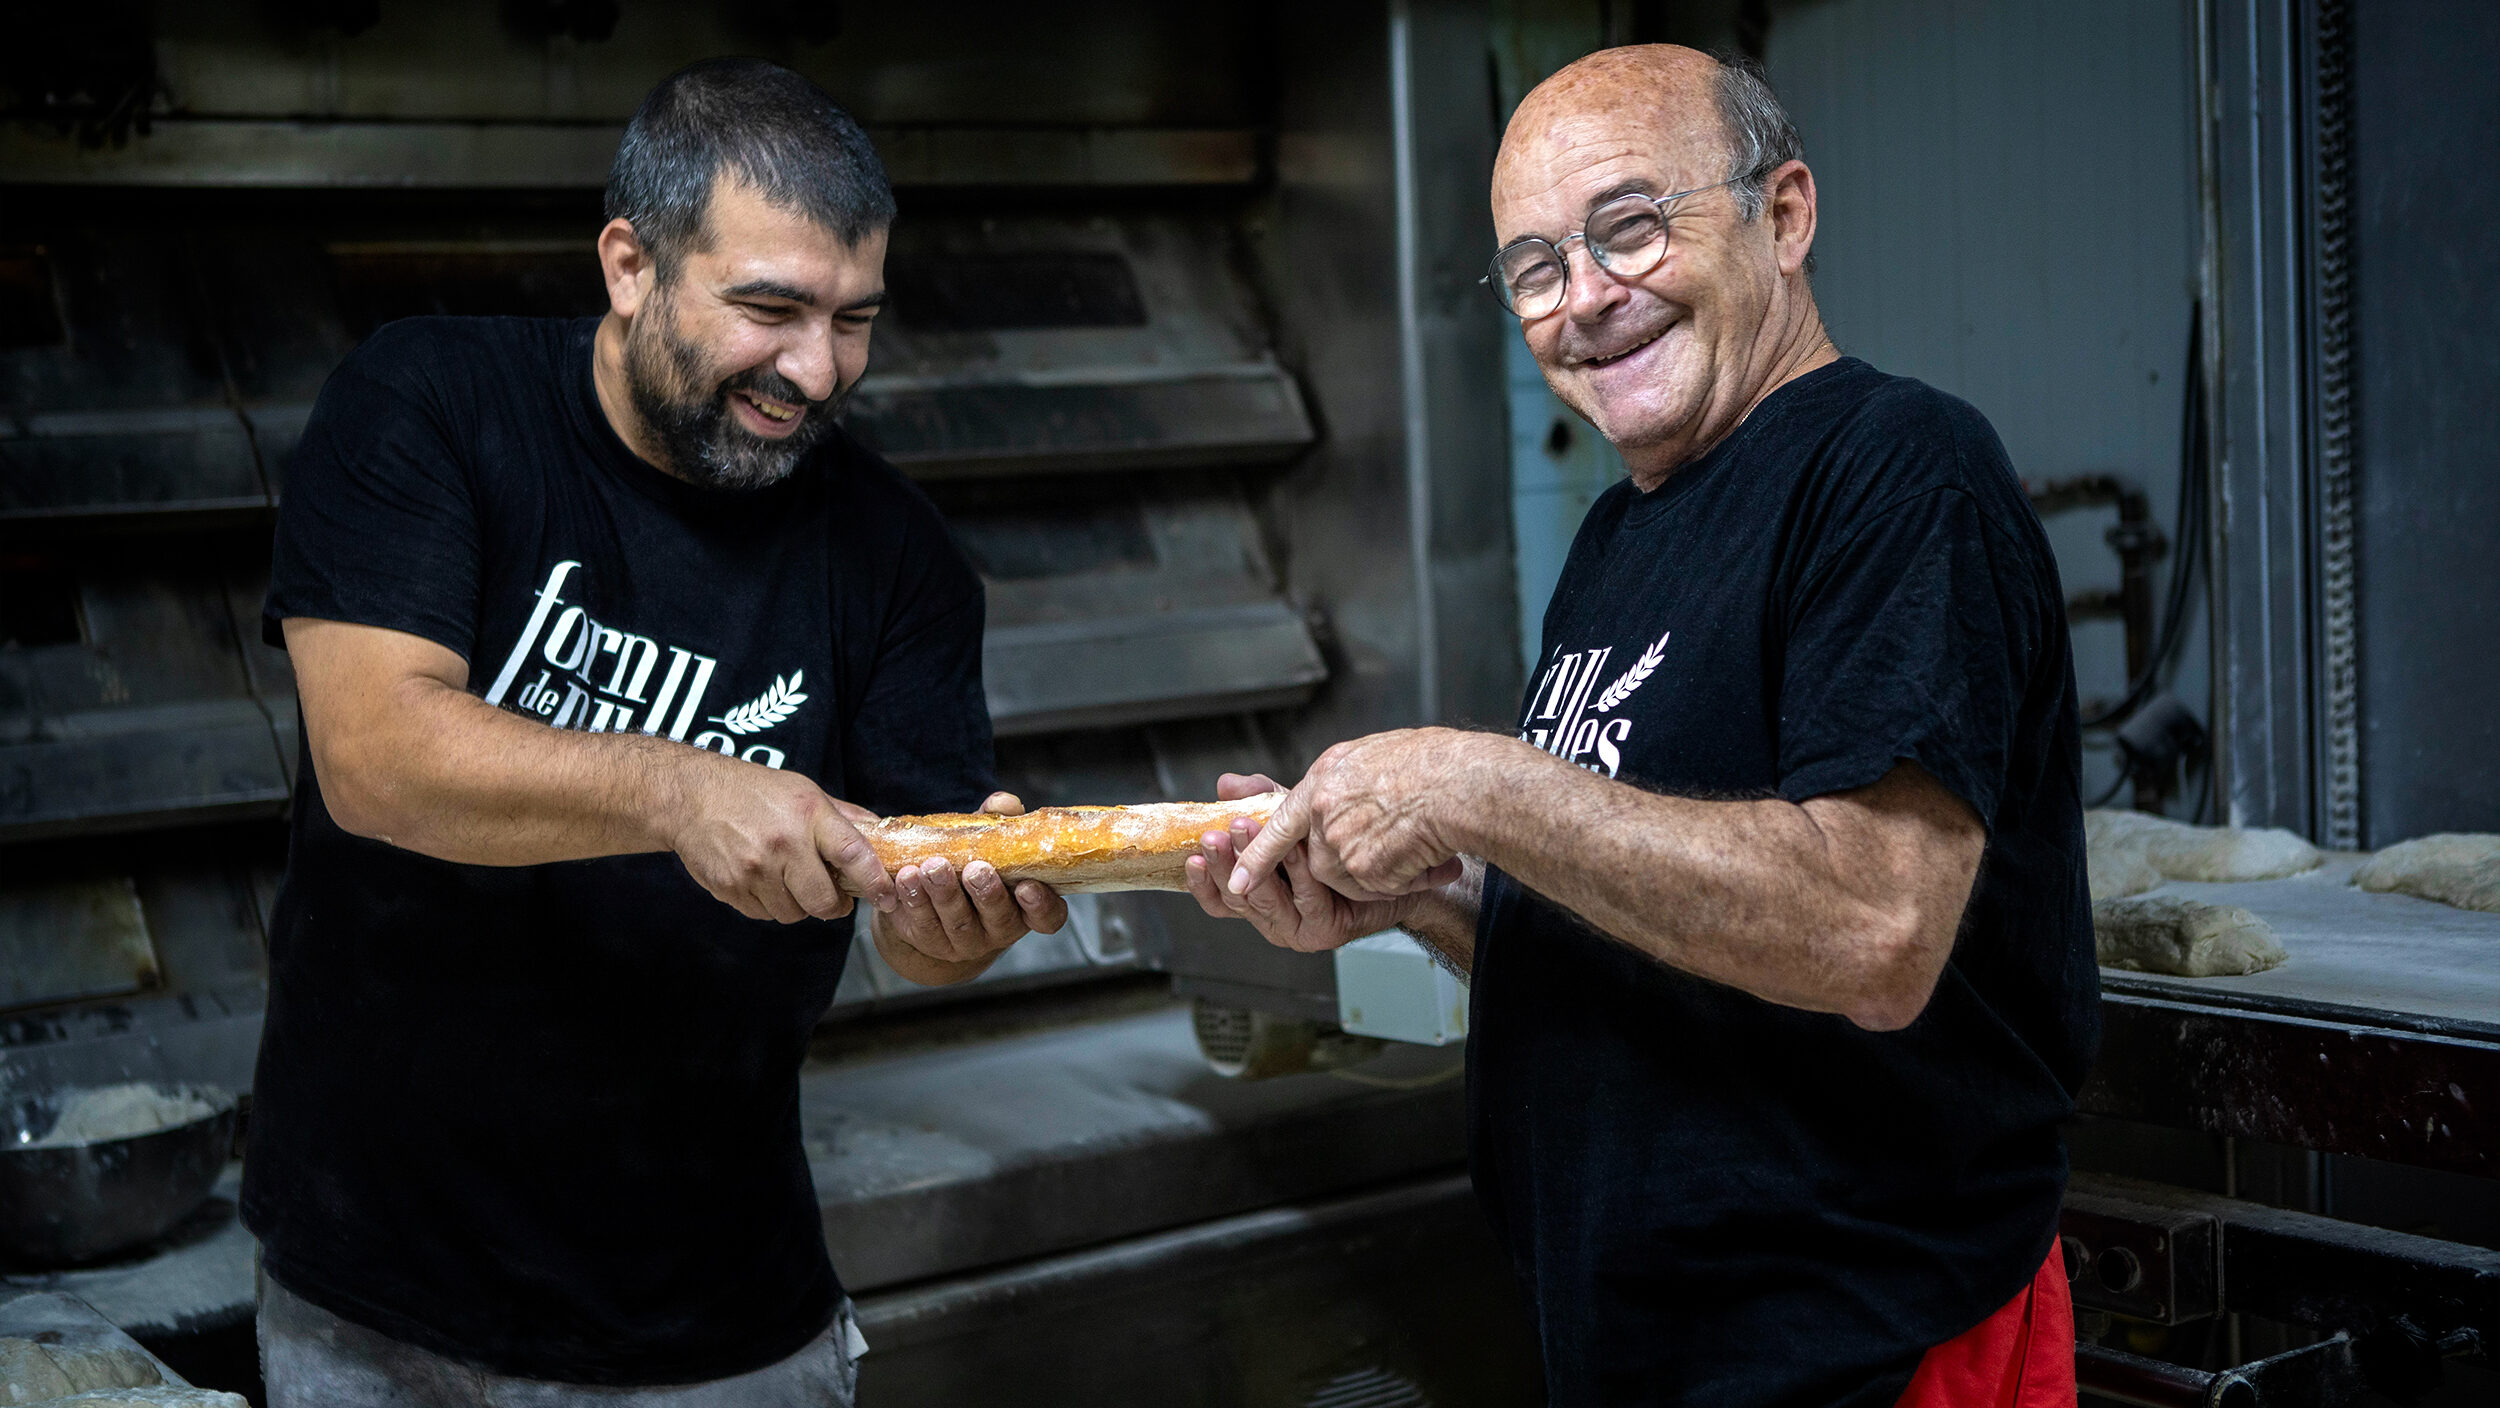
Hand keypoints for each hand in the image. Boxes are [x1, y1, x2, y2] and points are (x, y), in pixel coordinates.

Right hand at [666, 756, 896, 923]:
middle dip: (832, 906)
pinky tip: (762, 879)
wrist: (690, 796)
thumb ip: (842, 817)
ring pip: (793, 914)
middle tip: (832, 898)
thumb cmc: (753, 791)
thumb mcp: (804, 791)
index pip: (854, 855)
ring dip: (797, 905)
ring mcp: (754, 869)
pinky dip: (769, 904)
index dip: (875, 882)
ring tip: (788, 880)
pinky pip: (763, 914)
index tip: (888, 898)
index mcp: (809, 815)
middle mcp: (784, 843)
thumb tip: (882, 833)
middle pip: (823, 902)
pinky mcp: (730, 887)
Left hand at [883, 791, 1068, 965]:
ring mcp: (965, 941)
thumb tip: (1004, 802)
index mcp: (1025, 907)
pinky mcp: (931, 941)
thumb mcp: (987, 842)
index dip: (1041, 905)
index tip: (1027, 886)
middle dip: (987, 894)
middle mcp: (1000, 929)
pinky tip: (906, 877)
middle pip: (1000, 919)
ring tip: (932, 866)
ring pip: (958, 922)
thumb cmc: (971, 864)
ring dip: (945, 894)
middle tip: (975, 870)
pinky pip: (923, 924)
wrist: (933, 902)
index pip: (1048, 917)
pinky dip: (914, 899)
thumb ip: (997, 821)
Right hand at [1181, 773, 1410, 952]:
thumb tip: (1224, 784)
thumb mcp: (1294, 817)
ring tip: (1244, 830)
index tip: (1192, 853)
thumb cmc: (1341, 843)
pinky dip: (1298, 870)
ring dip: (1254, 863)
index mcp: (1258, 898)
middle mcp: (1273, 919)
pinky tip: (1296, 845)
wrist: (1395, 866)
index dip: (1202, 879)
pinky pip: (1306, 898)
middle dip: (1224, 863)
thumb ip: (1259, 801)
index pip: (1217, 897)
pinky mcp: (1325, 930)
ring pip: (1265, 901)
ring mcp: (1298, 929)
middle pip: (1236, 899)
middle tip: (1214, 835)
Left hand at [1227, 731, 1479, 903]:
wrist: (1466, 785)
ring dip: (1381, 873)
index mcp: (1325, 776)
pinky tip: (1425, 856)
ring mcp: (1339, 838)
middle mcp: (1323, 807)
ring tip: (1415, 845)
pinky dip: (1403, 880)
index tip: (1239, 882)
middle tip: (1383, 852)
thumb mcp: (1373, 756)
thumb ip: (1336, 782)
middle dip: (1347, 866)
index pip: (1279, 822)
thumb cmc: (1437, 766)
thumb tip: (1283, 794)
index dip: (1258, 856)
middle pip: (1318, 858)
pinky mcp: (1362, 867)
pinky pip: (1376, 889)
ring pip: (1346, 877)